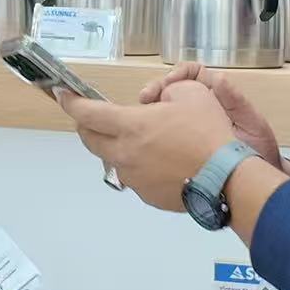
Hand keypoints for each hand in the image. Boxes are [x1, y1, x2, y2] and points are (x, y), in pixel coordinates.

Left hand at [58, 79, 238, 212]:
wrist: (226, 177)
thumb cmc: (208, 133)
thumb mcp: (190, 93)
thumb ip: (164, 94)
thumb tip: (156, 104)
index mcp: (130, 126)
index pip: (87, 113)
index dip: (71, 102)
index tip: (63, 95)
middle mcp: (124, 154)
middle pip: (90, 140)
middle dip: (86, 125)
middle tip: (94, 117)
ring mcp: (134, 178)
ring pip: (113, 159)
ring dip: (117, 147)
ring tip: (141, 141)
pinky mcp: (147, 196)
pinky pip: (134, 177)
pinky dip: (139, 166)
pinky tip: (161, 162)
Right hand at [141, 62, 281, 168]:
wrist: (256, 184)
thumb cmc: (257, 152)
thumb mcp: (251, 124)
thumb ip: (236, 101)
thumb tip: (219, 78)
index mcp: (217, 97)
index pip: (193, 74)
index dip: (179, 74)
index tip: (169, 83)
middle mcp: (201, 108)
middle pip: (173, 89)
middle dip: (157, 90)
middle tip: (146, 98)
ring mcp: (189, 127)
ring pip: (165, 110)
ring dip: (151, 110)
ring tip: (142, 116)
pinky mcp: (181, 145)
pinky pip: (164, 134)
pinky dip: (153, 132)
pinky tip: (148, 136)